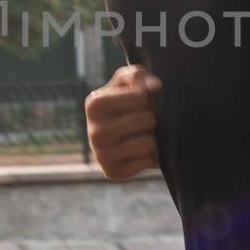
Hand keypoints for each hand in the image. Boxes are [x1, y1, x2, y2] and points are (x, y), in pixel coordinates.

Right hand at [84, 64, 161, 181]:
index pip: (142, 96)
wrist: (113, 138)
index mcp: (94, 103)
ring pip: (149, 142)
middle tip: (142, 122)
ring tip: (140, 135)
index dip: (149, 98)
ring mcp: (101, 155)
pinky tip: (139, 152)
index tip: (140, 103)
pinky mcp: (112, 173)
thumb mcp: (126, 83)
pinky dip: (149, 157)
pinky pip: (147, 162)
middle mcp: (94, 131)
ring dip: (152, 138)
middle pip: (147, 119)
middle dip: (151, 119)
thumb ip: (139, 75)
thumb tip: (156, 85)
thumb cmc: (123, 103)